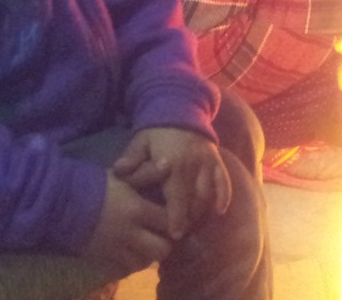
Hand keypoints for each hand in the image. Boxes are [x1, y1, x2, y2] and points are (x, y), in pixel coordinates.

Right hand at [78, 172, 172, 274]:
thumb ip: (148, 172)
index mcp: (137, 210)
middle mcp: (130, 233)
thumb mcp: (123, 175)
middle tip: (162, 232)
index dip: (174, 219)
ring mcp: (117, 249)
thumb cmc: (95, 185)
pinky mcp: (105, 259)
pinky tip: (131, 249)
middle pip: (162, 249)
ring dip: (149, 253)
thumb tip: (169, 164)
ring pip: (145, 262)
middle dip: (165, 242)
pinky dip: (133, 260)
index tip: (172, 215)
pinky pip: (128, 267)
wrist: (62, 204)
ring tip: (147, 241)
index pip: (168, 221)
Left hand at [112, 127, 232, 239]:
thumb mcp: (140, 141)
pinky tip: (219, 210)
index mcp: (173, 164)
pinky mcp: (217, 160)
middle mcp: (193, 166)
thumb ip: (131, 159)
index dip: (176, 218)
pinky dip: (223, 196)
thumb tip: (118, 172)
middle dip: (188, 219)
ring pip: (208, 194)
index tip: (174, 234)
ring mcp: (207, 163)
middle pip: (194, 201)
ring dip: (201, 210)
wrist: (180, 107)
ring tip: (192, 223)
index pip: (176, 198)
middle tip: (180, 232)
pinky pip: (224, 181)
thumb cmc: (156, 130)